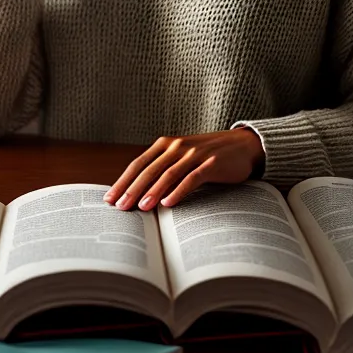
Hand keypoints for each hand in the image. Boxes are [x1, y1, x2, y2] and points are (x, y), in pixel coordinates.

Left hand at [104, 128, 265, 210]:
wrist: (242, 145)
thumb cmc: (208, 155)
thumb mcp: (182, 158)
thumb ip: (163, 169)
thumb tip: (137, 195)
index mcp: (166, 144)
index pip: (139, 164)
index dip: (123, 181)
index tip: (110, 199)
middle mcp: (177, 146)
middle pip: (150, 169)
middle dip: (132, 189)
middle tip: (120, 208)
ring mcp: (195, 154)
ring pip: (168, 173)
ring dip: (153, 191)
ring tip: (141, 207)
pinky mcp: (211, 163)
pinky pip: (192, 178)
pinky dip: (178, 191)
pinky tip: (168, 203)